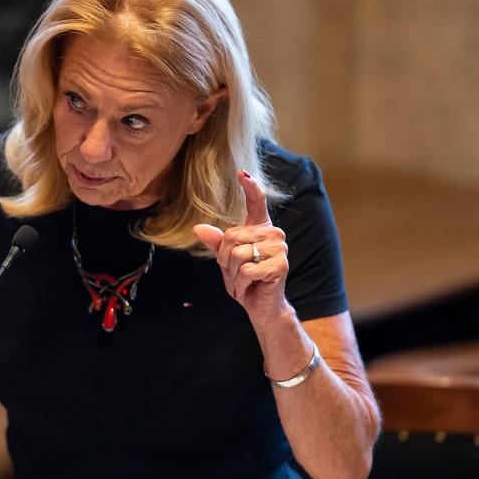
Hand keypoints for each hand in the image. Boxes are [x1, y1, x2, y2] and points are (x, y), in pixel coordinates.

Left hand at [192, 170, 289, 325]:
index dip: (250, 186)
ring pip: (237, 254)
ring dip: (232, 272)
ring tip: (243, 279)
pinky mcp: (280, 265)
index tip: (241, 172)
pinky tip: (250, 286)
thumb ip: (215, 242)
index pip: (257, 202)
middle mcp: (273, 233)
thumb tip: (198, 228)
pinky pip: (245, 269)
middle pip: (231, 236)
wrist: (261, 306)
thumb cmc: (244, 279)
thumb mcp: (225, 259)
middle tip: (235, 271)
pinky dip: (240, 282)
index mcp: (260, 227)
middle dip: (224, 258)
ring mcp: (279, 248)